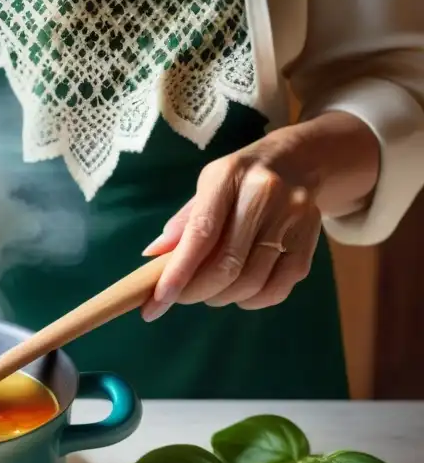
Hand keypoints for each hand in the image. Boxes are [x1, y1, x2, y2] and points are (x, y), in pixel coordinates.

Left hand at [140, 112, 379, 319]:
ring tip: (210, 293)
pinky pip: (280, 287)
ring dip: (223, 298)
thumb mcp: (207, 187)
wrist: (297, 161)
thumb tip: (152, 255)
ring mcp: (293, 216)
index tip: (158, 299)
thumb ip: (183, 222)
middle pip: (228, 264)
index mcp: (228, 176)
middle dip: (197, 292)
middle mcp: (264, 193)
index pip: (201, 233)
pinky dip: (254, 301)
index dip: (179, 272)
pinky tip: (240, 295)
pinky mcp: (311, 238)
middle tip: (180, 298)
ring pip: (253, 280)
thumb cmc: (239, 181)